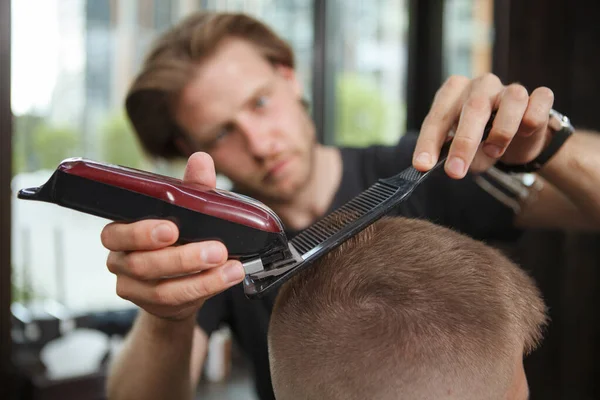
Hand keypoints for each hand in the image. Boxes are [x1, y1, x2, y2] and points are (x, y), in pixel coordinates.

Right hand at [100, 152, 244, 320]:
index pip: (116, 233)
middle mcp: (121, 260)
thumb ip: (192, 188)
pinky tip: (228, 277)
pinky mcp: (153, 307)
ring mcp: (134, 288)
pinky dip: (206, 289)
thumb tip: (201, 159)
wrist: (179, 279)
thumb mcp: (187, 211)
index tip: (172, 228)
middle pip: (141, 264)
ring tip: (231, 267)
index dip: (141, 233)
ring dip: (201, 278)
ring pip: (161, 289)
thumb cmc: (180, 236)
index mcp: (121, 232)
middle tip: (216, 249)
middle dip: (182, 258)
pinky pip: (177, 302)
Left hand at [413, 73, 554, 177]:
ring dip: (502, 131)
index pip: (438, 116)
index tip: (422, 166)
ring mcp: (511, 88)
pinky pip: (539, 101)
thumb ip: (449, 156)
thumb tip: (434, 168)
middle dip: (463, 143)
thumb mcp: (461, 150)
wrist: (520, 141)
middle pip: (473, 108)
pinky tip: (526, 131)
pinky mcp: (539, 96)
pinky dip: (532, 119)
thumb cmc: (482, 142)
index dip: (429, 142)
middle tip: (455, 171)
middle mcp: (481, 85)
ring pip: (511, 100)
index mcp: (454, 93)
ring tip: (494, 151)